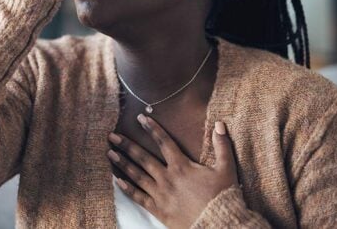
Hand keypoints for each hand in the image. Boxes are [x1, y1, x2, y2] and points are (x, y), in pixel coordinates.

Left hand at [107, 114, 238, 227]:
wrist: (218, 224)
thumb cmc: (222, 197)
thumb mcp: (226, 169)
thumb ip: (222, 146)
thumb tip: (219, 124)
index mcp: (182, 166)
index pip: (164, 142)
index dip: (152, 128)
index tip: (141, 118)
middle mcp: (167, 178)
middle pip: (143, 158)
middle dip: (126, 145)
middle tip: (112, 135)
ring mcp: (160, 194)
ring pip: (137, 175)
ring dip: (122, 163)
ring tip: (109, 153)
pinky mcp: (158, 209)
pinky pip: (139, 197)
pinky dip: (127, 189)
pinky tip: (117, 181)